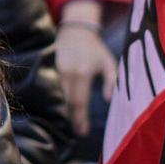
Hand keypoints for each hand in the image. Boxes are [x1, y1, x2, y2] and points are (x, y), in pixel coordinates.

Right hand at [56, 2, 115, 134]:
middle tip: (79, 132)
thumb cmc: (96, 49)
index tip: (83, 131)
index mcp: (83, 73)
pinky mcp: (53, 71)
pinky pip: (58, 90)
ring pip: (62, 97)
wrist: (76, 31)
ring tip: (75, 123)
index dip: (81, 118)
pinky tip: (67, 109)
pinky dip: (63, 101)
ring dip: (68, 111)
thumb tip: (107, 100)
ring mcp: (59, 72)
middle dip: (74, 119)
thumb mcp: (109, 63)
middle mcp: (68, 74)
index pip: (80, 101)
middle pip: (69, 103)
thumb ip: (111, 81)